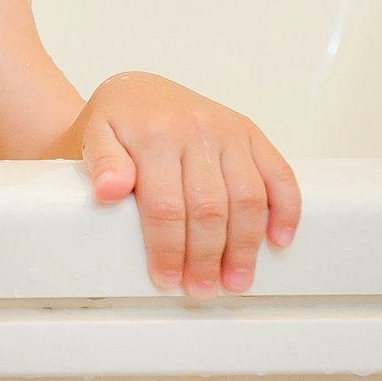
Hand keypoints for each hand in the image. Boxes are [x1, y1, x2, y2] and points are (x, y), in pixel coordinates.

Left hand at [75, 72, 300, 297]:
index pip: (166, 205)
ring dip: (245, 245)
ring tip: (237, 279)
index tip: (167, 279)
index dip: (168, 248)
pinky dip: (287, 209)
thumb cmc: (117, 122)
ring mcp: (227, 131)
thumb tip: (108, 191)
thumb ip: (103, 164)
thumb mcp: (94, 137)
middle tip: (202, 289)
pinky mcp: (249, 132)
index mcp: (154, 135)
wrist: (139, 91)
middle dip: (206, 257)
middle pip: (209, 208)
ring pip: (247, 197)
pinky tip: (279, 240)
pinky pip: (279, 172)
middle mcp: (195, 130)